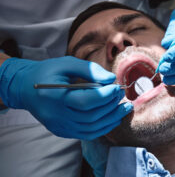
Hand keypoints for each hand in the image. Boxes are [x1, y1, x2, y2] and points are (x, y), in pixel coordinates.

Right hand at [0, 56, 132, 139]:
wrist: (25, 88)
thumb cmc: (48, 72)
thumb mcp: (66, 64)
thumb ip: (89, 70)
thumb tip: (111, 79)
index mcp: (54, 96)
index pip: (84, 101)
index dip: (105, 96)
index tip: (117, 87)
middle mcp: (56, 115)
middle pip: (90, 116)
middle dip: (110, 106)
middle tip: (122, 95)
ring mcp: (59, 126)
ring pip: (91, 128)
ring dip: (111, 119)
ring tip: (125, 108)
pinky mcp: (62, 131)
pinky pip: (87, 134)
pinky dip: (103, 128)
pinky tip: (114, 119)